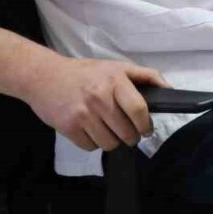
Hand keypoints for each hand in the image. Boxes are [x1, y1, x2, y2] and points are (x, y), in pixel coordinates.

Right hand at [23, 56, 169, 151]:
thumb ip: (145, 75)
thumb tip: (169, 88)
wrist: (44, 77)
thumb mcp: (116, 67)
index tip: (147, 130)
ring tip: (110, 132)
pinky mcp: (68, 128)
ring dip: (113, 142)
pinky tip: (92, 131)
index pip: (138, 110)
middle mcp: (99, 98)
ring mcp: (82, 114)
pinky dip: (94, 143)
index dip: (146, 125)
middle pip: (126, 132)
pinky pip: (90, 147)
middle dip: (132, 137)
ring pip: (109, 143)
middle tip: (130, 135)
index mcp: (115, 80)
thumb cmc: (85, 72)